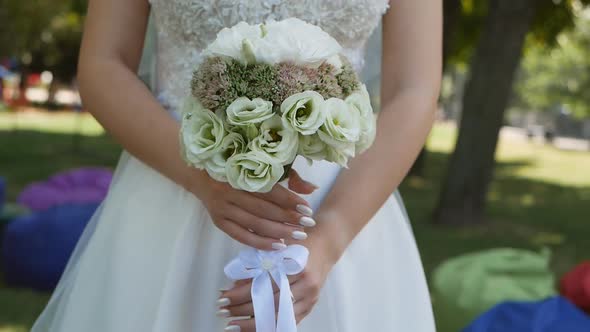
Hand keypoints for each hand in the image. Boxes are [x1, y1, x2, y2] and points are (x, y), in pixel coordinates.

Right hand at [188, 168, 317, 250]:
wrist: (199, 174)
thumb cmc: (237, 168)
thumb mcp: (262, 166)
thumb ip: (289, 176)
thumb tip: (312, 188)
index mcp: (241, 173)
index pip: (270, 190)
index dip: (290, 200)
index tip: (307, 209)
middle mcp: (230, 191)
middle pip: (264, 209)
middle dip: (288, 218)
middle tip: (307, 224)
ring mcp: (223, 208)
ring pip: (255, 224)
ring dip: (278, 232)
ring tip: (297, 235)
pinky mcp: (219, 222)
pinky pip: (242, 236)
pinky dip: (261, 242)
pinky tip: (278, 245)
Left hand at [216, 239, 336, 329]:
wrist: (325, 245)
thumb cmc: (297, 243)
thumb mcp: (276, 248)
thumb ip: (257, 266)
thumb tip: (232, 286)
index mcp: (295, 265)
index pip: (262, 284)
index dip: (240, 293)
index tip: (223, 297)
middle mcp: (305, 283)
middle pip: (269, 303)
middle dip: (242, 310)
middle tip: (223, 312)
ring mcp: (310, 297)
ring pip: (278, 316)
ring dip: (253, 323)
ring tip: (234, 325)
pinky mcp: (311, 305)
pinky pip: (289, 322)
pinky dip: (271, 326)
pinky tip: (256, 328)